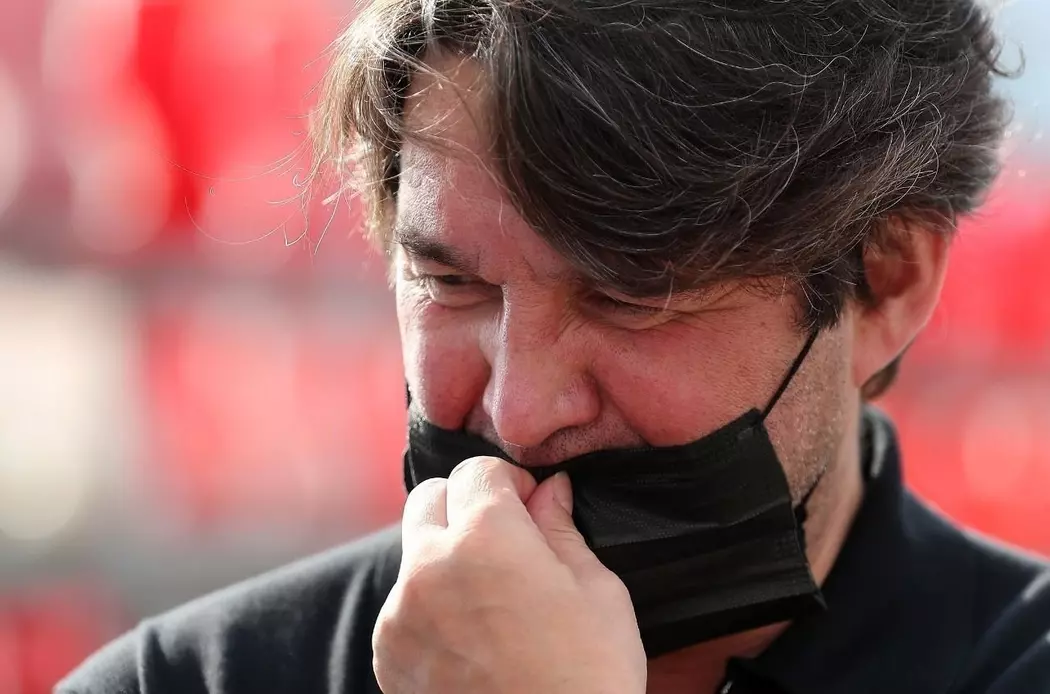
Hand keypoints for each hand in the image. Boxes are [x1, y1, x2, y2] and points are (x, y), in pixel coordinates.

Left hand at [373, 456, 646, 693]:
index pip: (477, 471)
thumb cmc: (587, 679)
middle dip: (464, 506)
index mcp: (486, 538)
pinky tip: (472, 640)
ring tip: (491, 603)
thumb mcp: (597, 593)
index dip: (509, 483)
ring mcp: (401, 614)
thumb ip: (561, 530)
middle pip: (429, 500)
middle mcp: (430, 567)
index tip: (530, 508)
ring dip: (445, 559)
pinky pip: (402, 606)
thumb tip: (549, 491)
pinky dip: (430, 607)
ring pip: (415, 554)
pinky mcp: (389, 655)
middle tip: (504, 542)